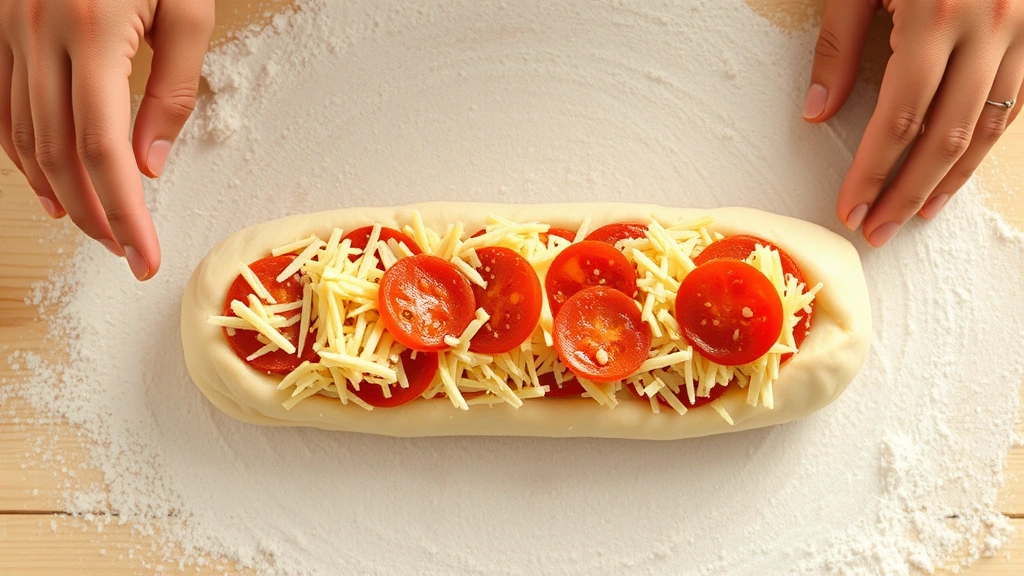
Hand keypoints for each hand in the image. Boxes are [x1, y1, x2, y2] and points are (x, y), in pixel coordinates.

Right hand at [0, 1, 214, 278]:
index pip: (105, 151)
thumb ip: (171, 90)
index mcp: (89, 32)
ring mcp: (9, 31)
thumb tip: (148, 164)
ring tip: (93, 228)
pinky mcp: (0, 28)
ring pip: (24, 136)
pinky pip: (4, 106)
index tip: (143, 256)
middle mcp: (37, 35)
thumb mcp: (186, 10)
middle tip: (125, 250)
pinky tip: (45, 182)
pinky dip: (22, 153)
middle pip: (59, 154)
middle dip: (94, 213)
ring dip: (58, 191)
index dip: (124, 213)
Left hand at [804, 0, 1023, 246]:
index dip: (872, 171)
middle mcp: (989, 27)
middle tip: (876, 229)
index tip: (849, 207)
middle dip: (906, 191)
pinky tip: (957, 169)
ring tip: (914, 213)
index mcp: (935, 15)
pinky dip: (987, 142)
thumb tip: (817, 111)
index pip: (897, 119)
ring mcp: (1023, 29)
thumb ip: (840, 43)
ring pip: (990, 126)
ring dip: (950, 180)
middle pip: (945, 136)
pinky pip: (1016, 101)